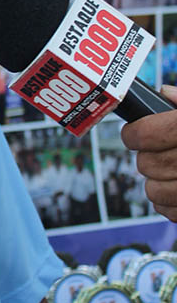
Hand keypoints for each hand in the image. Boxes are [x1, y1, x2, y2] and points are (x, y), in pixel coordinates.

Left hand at [121, 86, 176, 219]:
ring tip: (170, 172)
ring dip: (156, 181)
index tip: (132, 135)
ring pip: (153, 191)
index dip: (134, 134)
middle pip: (147, 164)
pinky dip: (168, 202)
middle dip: (146, 158)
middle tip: (155, 153)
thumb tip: (163, 92)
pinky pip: (167, 211)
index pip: (147, 134)